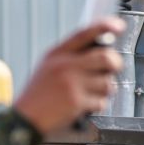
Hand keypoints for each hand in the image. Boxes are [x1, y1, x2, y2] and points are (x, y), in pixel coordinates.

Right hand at [12, 18, 125, 133]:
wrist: (25, 118)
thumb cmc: (38, 94)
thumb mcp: (48, 66)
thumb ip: (70, 56)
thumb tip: (101, 51)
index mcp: (58, 53)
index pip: (84, 33)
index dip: (104, 26)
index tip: (119, 26)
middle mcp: (65, 65)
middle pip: (105, 57)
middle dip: (115, 63)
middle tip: (113, 68)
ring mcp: (72, 83)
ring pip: (107, 82)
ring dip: (104, 89)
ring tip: (91, 93)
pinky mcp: (77, 102)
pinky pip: (101, 101)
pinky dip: (97, 105)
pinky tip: (84, 106)